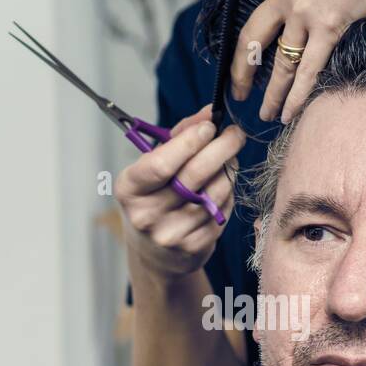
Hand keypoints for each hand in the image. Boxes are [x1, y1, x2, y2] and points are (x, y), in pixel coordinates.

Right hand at [115, 105, 246, 278]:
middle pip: (193, 175)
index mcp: (130, 188)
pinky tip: (222, 186)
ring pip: (215, 192)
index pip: (161, 164)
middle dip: (221, 148)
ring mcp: (171, 234)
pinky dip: (228, 193)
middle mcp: (147, 214)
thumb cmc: (155, 195)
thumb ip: (180, 136)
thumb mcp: (154, 164)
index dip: (190, 142)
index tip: (210, 126)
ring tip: (229, 159)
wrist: (155, 252)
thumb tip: (209, 113)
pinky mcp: (194, 247)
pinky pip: (222, 210)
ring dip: (229, 170)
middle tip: (235, 134)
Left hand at [229, 0, 365, 123]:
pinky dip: (296, 96)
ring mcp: (302, 12)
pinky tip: (288, 113)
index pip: (264, 3)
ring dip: (270, 93)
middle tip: (237, 92)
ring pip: (279, 62)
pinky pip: (307, 70)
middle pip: (251, 39)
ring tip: (264, 113)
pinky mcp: (327, 26)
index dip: (268, 26)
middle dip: (242, 70)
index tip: (267, 45)